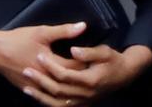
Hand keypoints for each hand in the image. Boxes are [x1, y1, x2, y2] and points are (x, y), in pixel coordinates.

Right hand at [0, 23, 87, 99]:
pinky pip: (45, 93)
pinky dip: (55, 90)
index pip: (75, 67)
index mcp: (50, 64)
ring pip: (57, 90)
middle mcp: (43, 78)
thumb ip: (64, 31)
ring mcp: (34, 86)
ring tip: (82, 79)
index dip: (87, 63)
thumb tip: (83, 26)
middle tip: (95, 70)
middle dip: (81, 75)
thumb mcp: (42, 32)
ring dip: (69, 84)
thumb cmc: (18, 40)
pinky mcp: (27, 88)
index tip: (99, 60)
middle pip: (68, 80)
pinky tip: (64, 87)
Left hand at [20, 44, 151, 105]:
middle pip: (57, 90)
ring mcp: (82, 102)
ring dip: (40, 96)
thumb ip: (88, 52)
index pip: (64, 74)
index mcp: (90, 80)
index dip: (50, 66)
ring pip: (56, 102)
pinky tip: (38, 97)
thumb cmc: (114, 61)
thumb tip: (72, 50)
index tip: (39, 56)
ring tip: (26, 87)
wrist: (124, 75)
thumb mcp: (105, 52)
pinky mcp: (81, 104)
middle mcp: (85, 94)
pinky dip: (48, 103)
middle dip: (40, 80)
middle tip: (26, 70)